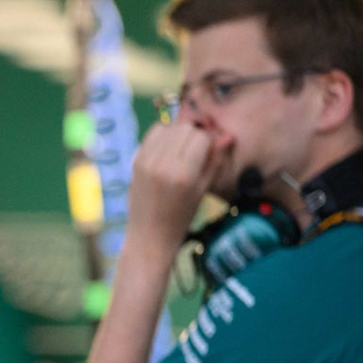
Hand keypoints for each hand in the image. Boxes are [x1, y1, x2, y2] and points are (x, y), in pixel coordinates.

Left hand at [129, 119, 235, 247]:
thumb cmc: (182, 216)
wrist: (149, 235)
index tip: (210, 150)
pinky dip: (162, 136)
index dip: (209, 140)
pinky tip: (167, 150)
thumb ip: (215, 160)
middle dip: (194, 134)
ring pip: (167, 127)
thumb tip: (226, 135)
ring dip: (178, 133)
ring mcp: (146, 161)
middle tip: (196, 148)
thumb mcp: (203, 189)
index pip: (201, 137)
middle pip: (184, 128)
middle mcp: (163, 164)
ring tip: (182, 149)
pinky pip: (151, 135)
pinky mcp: (135, 161)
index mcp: (183, 174)